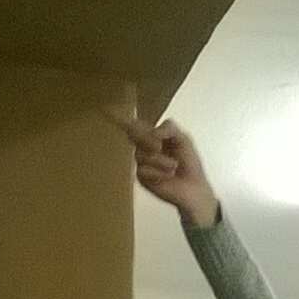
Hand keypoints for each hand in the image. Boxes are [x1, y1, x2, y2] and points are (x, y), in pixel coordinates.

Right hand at [116, 111, 217, 226]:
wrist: (193, 187)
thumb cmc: (190, 163)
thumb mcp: (184, 139)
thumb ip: (169, 129)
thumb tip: (152, 132)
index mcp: (153, 135)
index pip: (135, 125)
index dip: (120, 119)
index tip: (105, 110)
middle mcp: (144, 147)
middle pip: (134, 135)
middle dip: (147, 140)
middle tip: (159, 146)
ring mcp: (141, 162)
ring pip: (141, 154)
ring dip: (160, 160)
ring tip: (174, 167)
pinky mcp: (142, 177)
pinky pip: (143, 170)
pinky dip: (158, 172)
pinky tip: (168, 176)